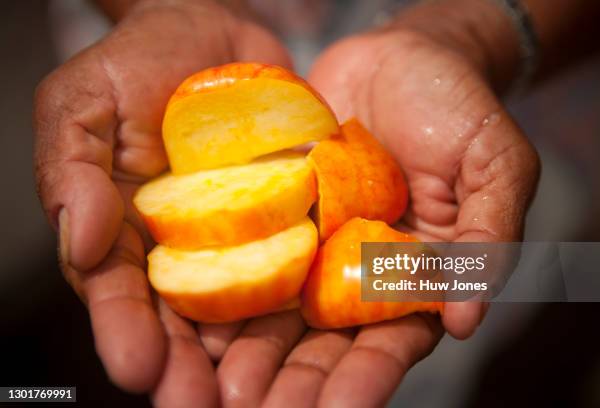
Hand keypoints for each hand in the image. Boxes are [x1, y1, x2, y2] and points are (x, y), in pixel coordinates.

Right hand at [34, 1, 289, 404]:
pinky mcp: (290, 218)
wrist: (214, 38)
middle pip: (182, 318)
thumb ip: (72, 169)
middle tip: (200, 407)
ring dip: (249, 355)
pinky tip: (315, 337)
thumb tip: (80, 239)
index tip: (137, 367)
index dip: (124, 330)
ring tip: (257, 395)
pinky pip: (299, 261)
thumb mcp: (84, 103)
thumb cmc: (140, 63)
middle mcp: (183, 248)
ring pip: (243, 307)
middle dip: (188, 366)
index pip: (118, 292)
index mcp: (124, 231)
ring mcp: (242, 237)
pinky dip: (305, 300)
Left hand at [254, 11, 534, 407]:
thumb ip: (488, 237)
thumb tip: (469, 316)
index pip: (390, 343)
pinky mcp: (275, 213)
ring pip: (276, 312)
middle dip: (292, 382)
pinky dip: (223, 287)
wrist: (400, 57)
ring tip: (217, 386)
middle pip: (322, 343)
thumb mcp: (496, 164)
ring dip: (248, 352)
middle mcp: (356, 274)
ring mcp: (311, 246)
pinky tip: (196, 320)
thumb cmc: (459, 108)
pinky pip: (247, 254)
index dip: (363, 380)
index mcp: (413, 277)